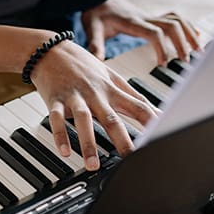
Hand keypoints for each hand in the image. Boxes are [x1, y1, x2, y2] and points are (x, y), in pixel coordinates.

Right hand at [31, 40, 158, 170]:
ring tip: (93, 165)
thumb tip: (157, 112)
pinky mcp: (55, 99)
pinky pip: (57, 119)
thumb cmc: (83, 65)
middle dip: (122, 140)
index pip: (138, 107)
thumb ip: (134, 96)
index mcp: (112, 90)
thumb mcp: (112, 77)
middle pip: (112, 118)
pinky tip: (64, 151)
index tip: (162, 138)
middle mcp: (95, 93)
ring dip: (88, 143)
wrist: (50, 49)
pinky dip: (60, 135)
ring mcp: (75, 96)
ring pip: (84, 120)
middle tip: (130, 159)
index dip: (152, 122)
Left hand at [82, 0, 200, 63]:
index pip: (154, 33)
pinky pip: (176, 19)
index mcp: (132, 21)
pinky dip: (188, 27)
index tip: (163, 63)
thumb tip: (97, 60)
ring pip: (178, 20)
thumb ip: (95, 42)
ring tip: (198, 51)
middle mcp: (145, 17)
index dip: (162, 47)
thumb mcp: (91, 26)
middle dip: (182, 43)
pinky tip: (196, 36)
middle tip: (186, 61)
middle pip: (172, 26)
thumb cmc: (96, 11)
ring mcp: (151, 16)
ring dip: (189, 34)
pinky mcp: (153, 18)